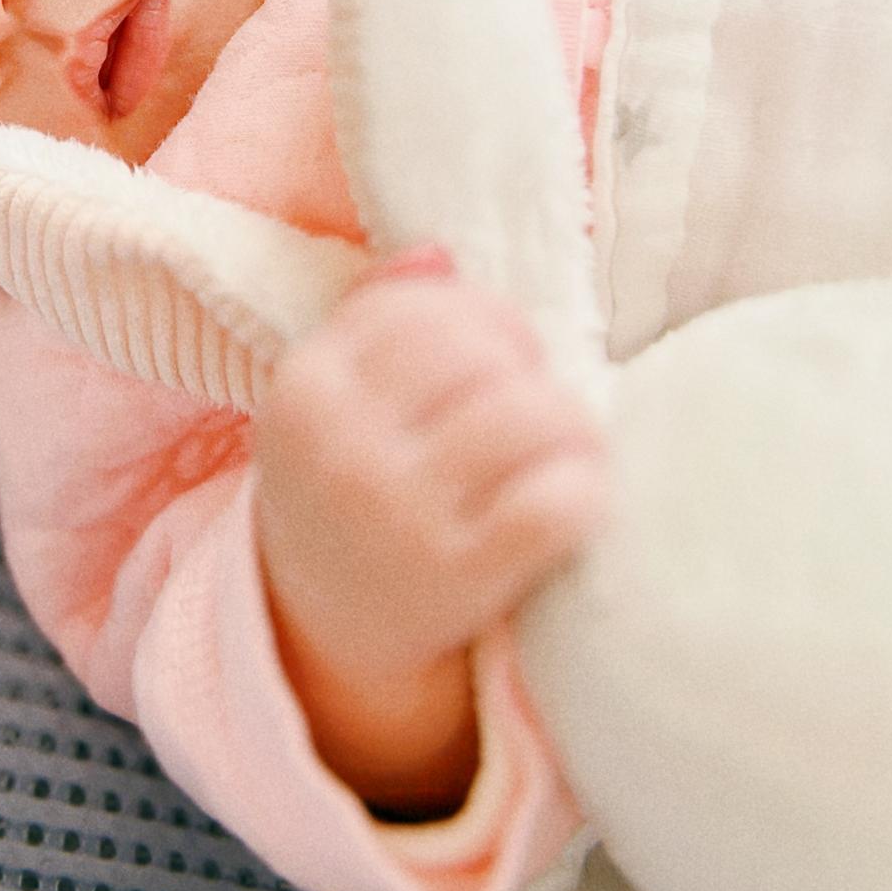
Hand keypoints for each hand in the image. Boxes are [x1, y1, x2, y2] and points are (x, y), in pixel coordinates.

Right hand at [255, 247, 606, 811]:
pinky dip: (585, 496)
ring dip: (576, 430)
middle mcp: (341, 445)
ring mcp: (397, 514)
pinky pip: (557, 503)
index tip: (507, 361)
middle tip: (547, 415)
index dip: (489, 323)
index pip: (427, 308)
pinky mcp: (456, 578)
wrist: (322, 634)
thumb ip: (376, 318)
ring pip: (533, 417)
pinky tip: (575, 506)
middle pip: (486, 356)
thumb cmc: (348, 489)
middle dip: (536, 375)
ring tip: (573, 454)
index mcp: (306, 386)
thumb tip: (441, 255)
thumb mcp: (332, 401)